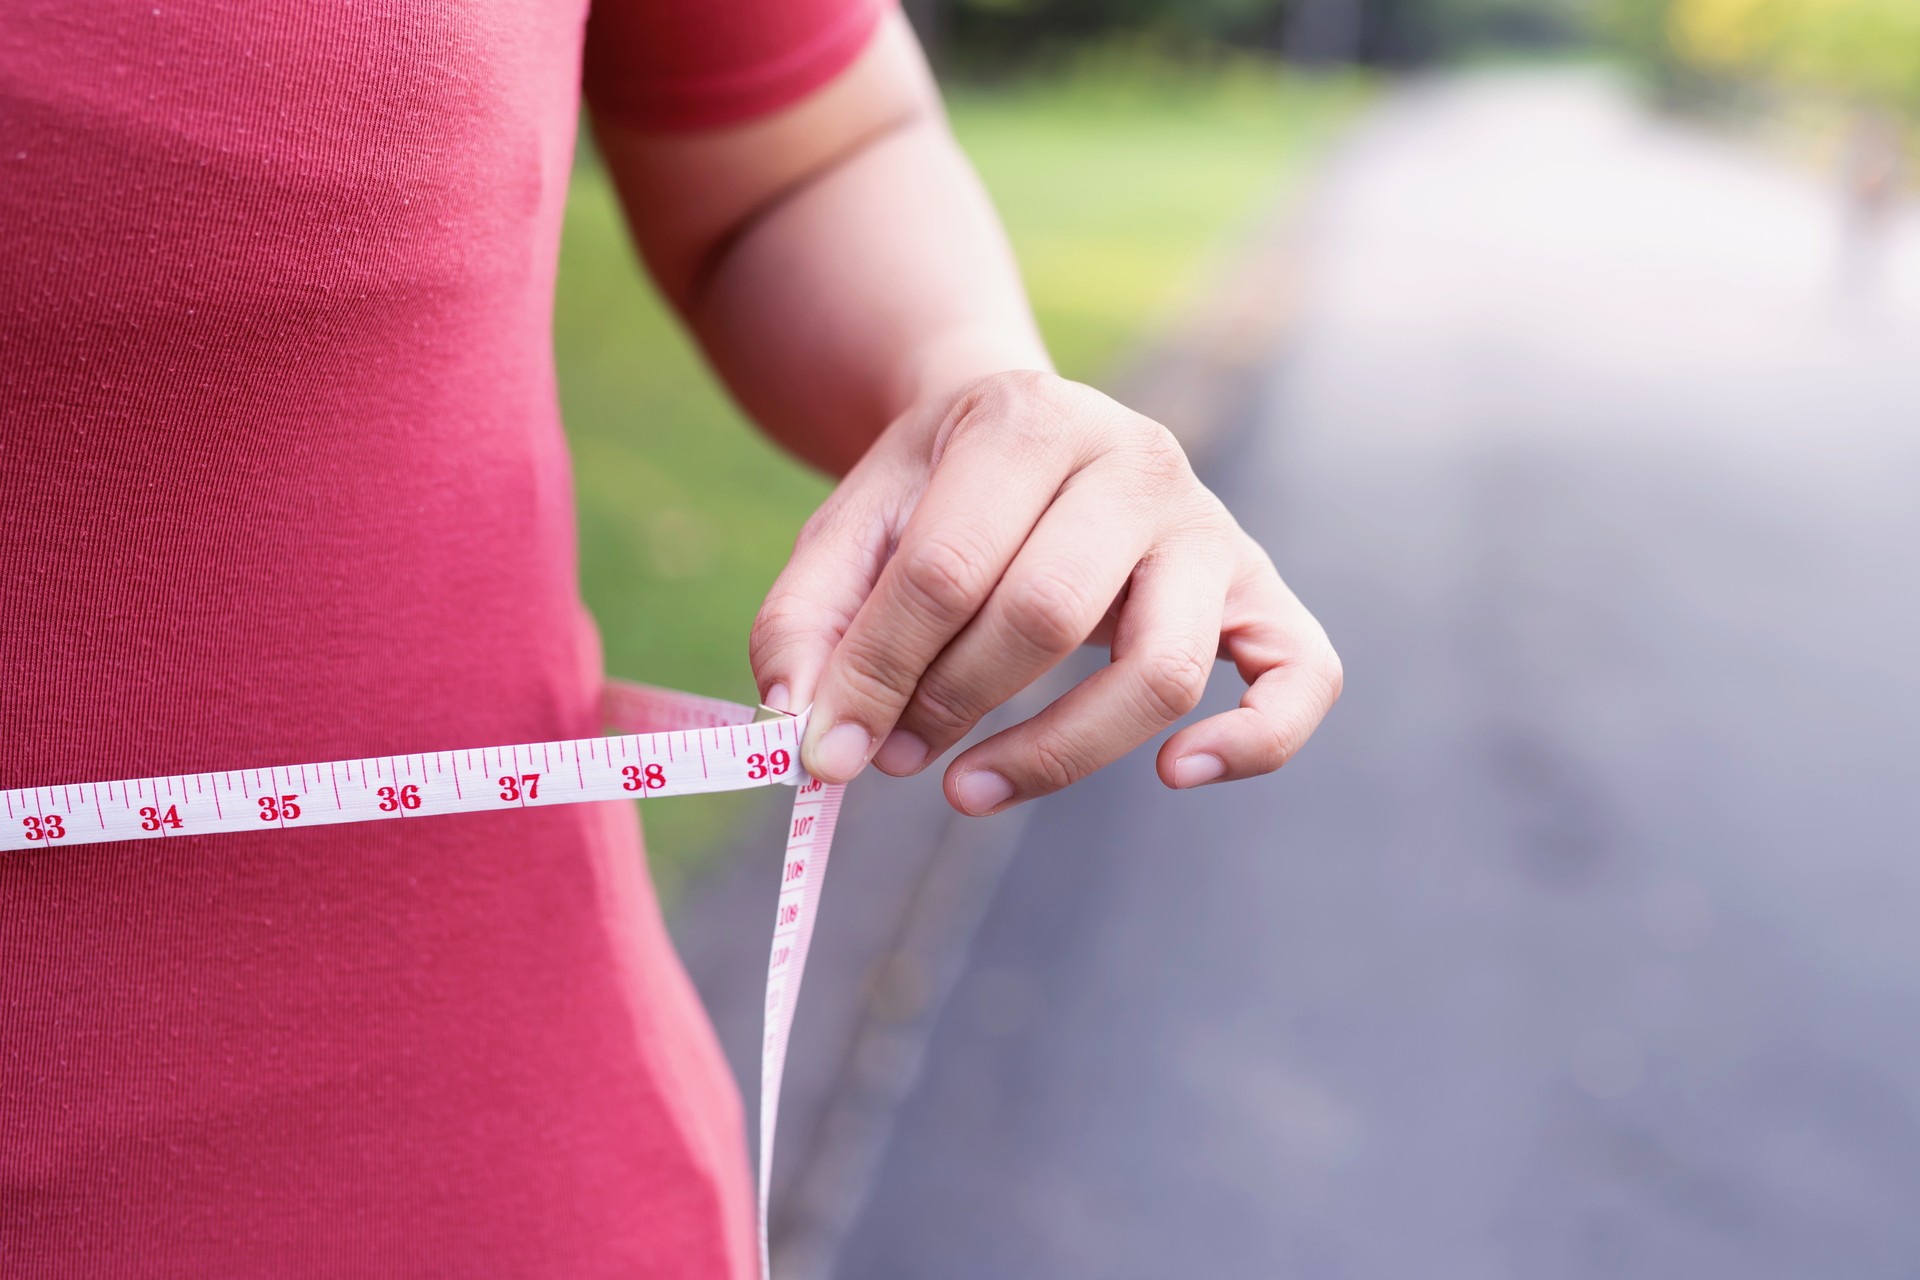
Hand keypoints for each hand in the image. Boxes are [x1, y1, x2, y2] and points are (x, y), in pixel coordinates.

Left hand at [750, 370, 1341, 815]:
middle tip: (892, 754)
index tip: (828, 751)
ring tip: (967, 788)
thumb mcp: (850, 530)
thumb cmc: (933, 497)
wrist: (1025, 435)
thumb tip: (805, 734)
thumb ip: (808, 623)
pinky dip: (1256, 740)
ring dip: (1055, 751)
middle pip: (1045, 617)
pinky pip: (1302, 676)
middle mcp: (1139, 460)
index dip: (878, 673)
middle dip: (951, 705)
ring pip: (1161, 670)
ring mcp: (1212, 527)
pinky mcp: (1263, 590)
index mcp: (1029, 419)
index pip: (949, 569)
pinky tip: (1178, 773)